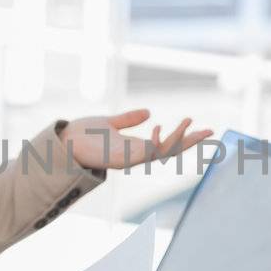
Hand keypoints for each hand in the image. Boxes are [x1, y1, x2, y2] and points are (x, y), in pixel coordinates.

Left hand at [60, 109, 211, 169]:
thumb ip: (128, 119)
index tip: (201, 127)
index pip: (166, 145)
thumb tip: (147, 112)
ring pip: (160, 153)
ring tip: (190, 122)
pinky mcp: (117, 158)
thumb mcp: (109, 122)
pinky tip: (159, 128)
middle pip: (170, 151)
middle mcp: (135, 155)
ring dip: (176, 139)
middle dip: (190, 142)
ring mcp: (127, 158)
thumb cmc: (81, 136)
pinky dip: (153, 143)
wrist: (59, 143)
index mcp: (135, 147)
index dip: (184, 138)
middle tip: (211, 132)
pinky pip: (141, 153)